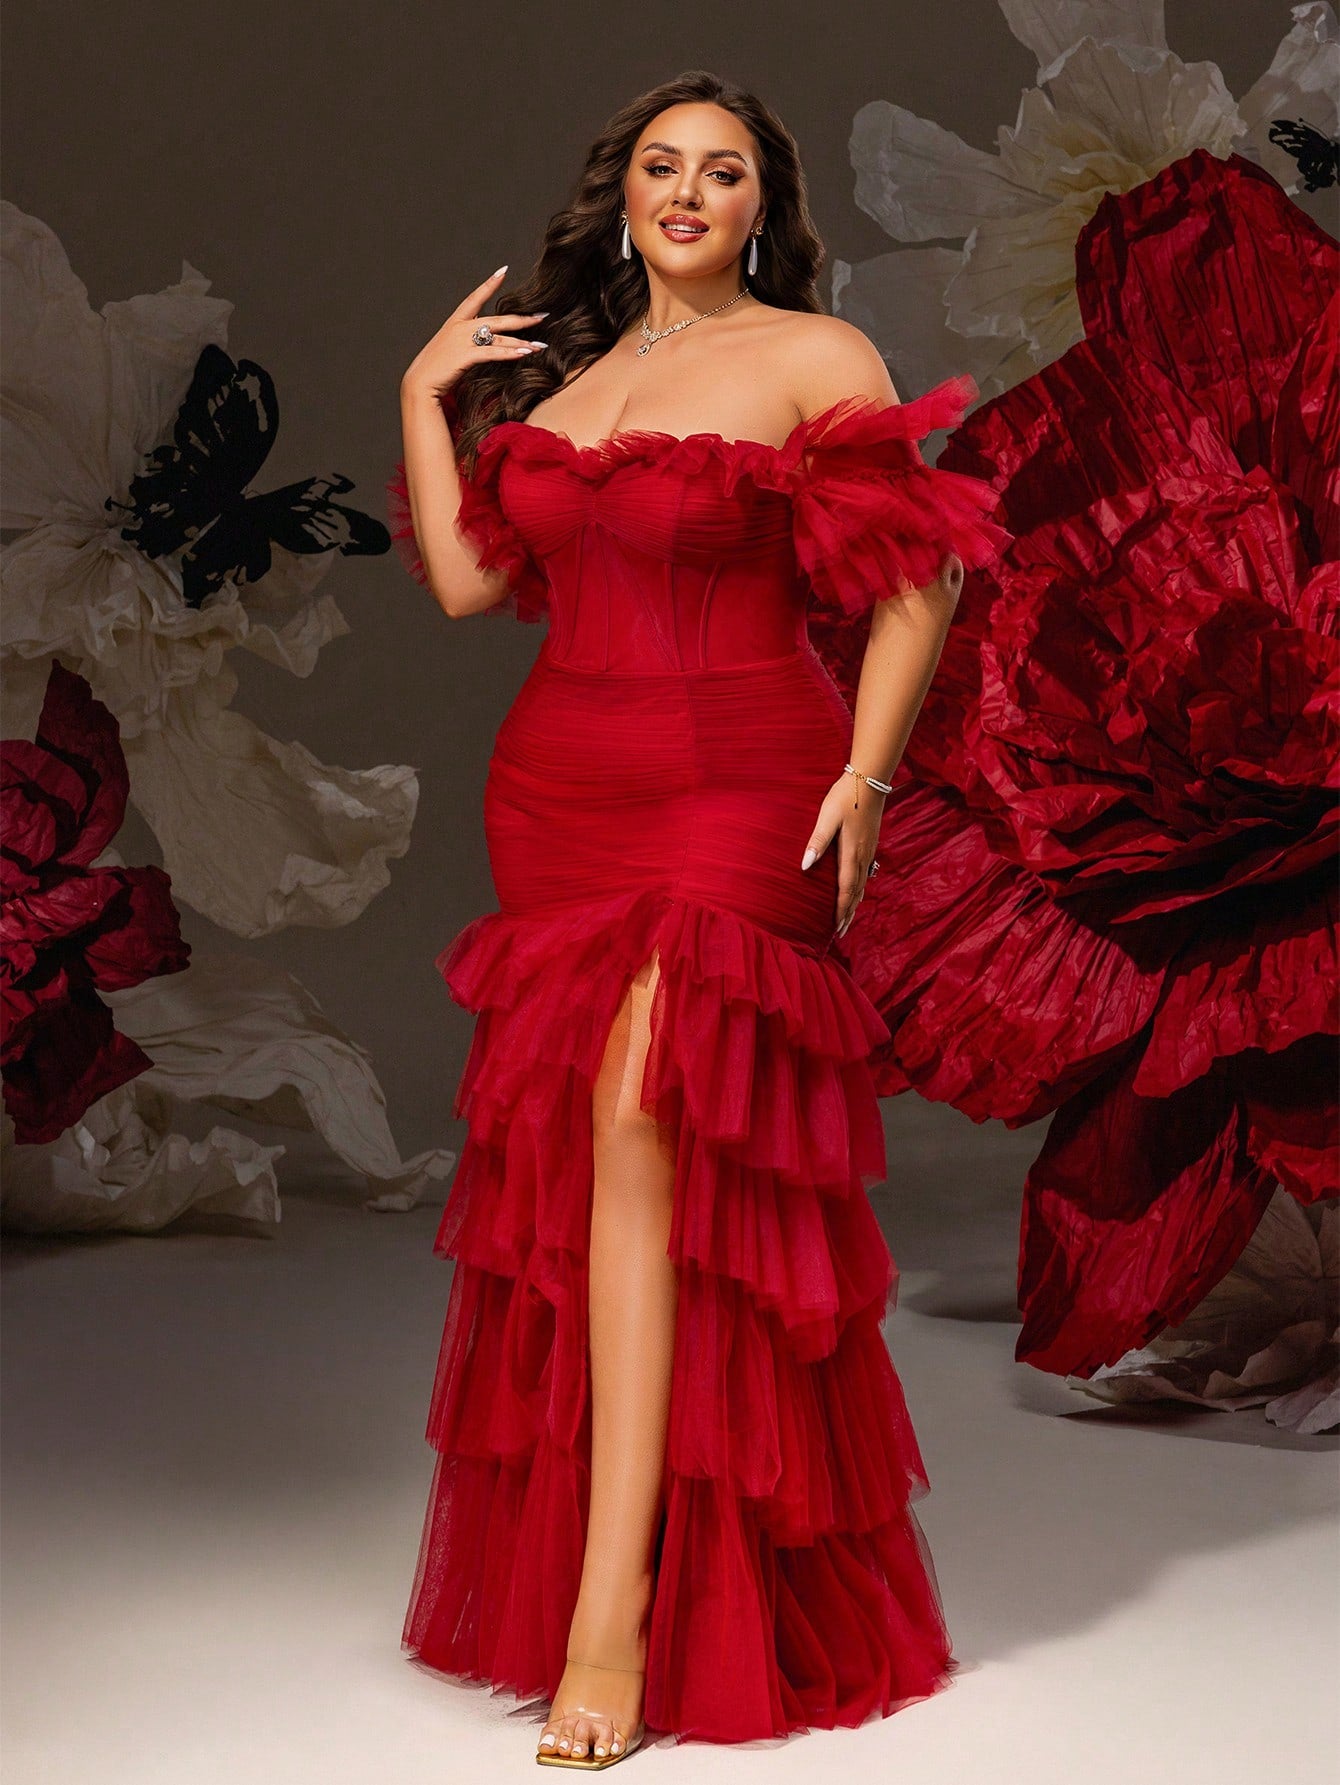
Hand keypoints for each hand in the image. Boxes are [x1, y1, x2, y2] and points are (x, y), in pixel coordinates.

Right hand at [400, 266, 547, 398]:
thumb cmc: (436, 370)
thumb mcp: (451, 349)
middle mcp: (460, 327)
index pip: (475, 297)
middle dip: (522, 319)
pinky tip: (525, 353)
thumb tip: (486, 344)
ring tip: (540, 345)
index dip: (489, 284)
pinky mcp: (466, 355)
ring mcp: (463, 340)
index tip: (503, 271)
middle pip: (498, 319)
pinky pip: (493, 352)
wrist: (419, 383)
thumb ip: (468, 342)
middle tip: (543, 315)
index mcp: (455, 322)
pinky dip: (510, 353)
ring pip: (499, 337)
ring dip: (522, 342)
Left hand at [800, 773, 884, 938]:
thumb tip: (805, 866)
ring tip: (848, 917)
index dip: (841, 911)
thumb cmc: (844, 797)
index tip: (836, 929)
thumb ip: (817, 842)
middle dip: (848, 913)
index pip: (846, 890)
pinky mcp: (870, 843)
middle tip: (840, 932)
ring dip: (855, 903)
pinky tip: (857, 889)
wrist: (869, 780)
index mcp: (851, 853)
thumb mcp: (826, 818)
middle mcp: (862, 856)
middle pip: (856, 892)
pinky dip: (860, 888)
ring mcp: (868, 850)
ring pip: (862, 884)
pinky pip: (865, 873)